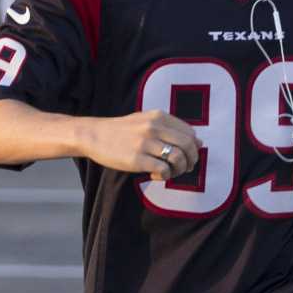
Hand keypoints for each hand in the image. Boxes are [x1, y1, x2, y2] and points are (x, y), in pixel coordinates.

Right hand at [78, 110, 197, 179]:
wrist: (93, 135)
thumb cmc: (121, 131)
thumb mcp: (146, 120)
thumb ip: (170, 128)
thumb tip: (199, 141)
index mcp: (158, 117)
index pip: (190, 132)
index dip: (193, 147)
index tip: (187, 156)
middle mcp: (154, 127)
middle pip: (188, 145)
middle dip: (191, 160)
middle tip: (184, 168)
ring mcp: (145, 143)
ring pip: (178, 158)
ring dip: (178, 170)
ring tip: (168, 172)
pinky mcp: (136, 159)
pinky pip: (163, 169)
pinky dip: (164, 175)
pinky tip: (154, 174)